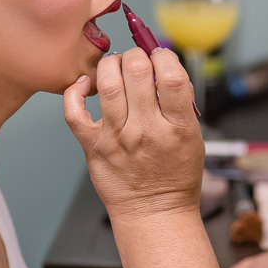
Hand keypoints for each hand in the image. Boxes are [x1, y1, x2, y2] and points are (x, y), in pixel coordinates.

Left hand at [63, 47, 204, 222]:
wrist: (154, 213)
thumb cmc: (175, 176)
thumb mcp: (193, 137)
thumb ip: (180, 104)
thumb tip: (163, 67)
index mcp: (177, 128)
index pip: (172, 76)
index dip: (165, 56)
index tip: (161, 56)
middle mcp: (146, 130)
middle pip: (137, 71)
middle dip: (136, 54)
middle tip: (137, 59)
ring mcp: (117, 138)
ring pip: (106, 84)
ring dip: (110, 64)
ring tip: (115, 65)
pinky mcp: (93, 146)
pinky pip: (74, 111)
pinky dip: (75, 91)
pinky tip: (85, 85)